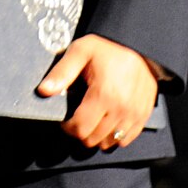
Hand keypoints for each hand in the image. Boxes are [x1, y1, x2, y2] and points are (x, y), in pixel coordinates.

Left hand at [37, 34, 157, 149]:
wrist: (139, 45)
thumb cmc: (108, 49)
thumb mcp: (81, 51)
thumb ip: (61, 72)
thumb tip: (44, 90)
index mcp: (104, 94)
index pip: (80, 129)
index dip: (68, 127)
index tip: (66, 119)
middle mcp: (121, 108)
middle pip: (93, 139)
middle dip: (81, 131)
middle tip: (79, 117)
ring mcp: (134, 114)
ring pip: (109, 142)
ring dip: (98, 135)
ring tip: (94, 119)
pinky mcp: (143, 116)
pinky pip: (125, 139)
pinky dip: (115, 135)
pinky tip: (109, 121)